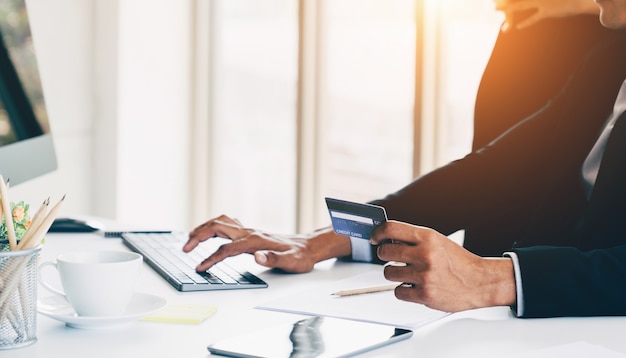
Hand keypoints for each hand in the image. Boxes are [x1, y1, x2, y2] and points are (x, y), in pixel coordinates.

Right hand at [183, 215, 350, 272]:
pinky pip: (227, 224)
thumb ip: (274, 259)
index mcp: (255, 241)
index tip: (199, 268)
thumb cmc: (300, 256)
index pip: (226, 249)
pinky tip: (209, 233)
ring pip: (220, 223)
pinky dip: (213, 226)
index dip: (211, 259)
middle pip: (217, 228)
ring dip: (203, 228)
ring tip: (190, 239)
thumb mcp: (291, 262)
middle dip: (198, 236)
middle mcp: (250, 232)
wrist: (308, 247)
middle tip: (185, 249)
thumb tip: (258, 257)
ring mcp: (249, 230)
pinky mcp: (250, 232)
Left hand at [370, 221, 515, 312]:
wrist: (480, 282)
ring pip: (388, 273)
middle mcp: (425, 255)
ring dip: (394, 274)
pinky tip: (413, 286)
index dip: (378, 233)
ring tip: (407, 274)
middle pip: (385, 252)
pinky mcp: (424, 295)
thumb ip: (414, 239)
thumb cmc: (458, 261)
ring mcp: (424, 276)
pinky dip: (403, 290)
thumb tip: (387, 239)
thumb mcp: (437, 241)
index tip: (375, 238)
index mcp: (428, 237)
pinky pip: (398, 292)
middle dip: (384, 255)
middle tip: (391, 258)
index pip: (391, 229)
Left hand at [494, 0, 599, 30]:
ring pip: (521, 6)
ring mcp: (542, 2)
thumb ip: (539, 0)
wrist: (579, 0)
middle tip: (494, 4)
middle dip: (506, 1)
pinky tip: (517, 27)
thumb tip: (533, 2)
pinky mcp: (547, 11)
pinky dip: (526, 22)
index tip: (500, 0)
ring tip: (498, 11)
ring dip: (509, 9)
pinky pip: (534, 18)